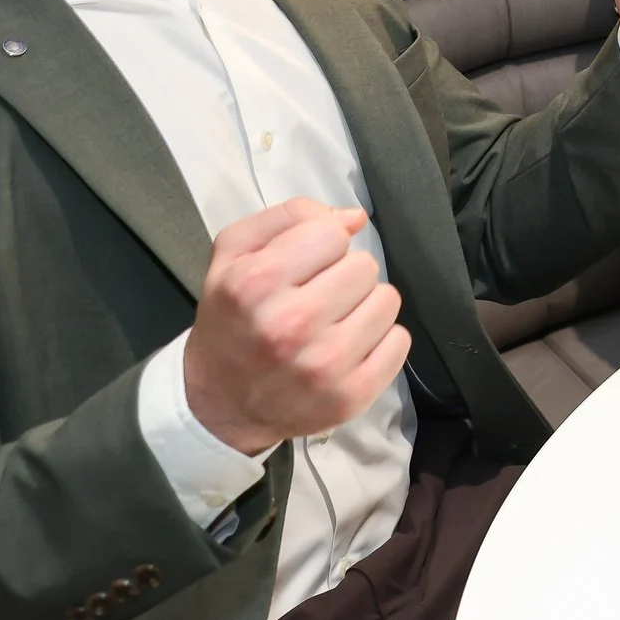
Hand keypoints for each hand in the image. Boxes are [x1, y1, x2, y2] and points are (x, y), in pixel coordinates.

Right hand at [183, 198, 410, 457]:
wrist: (220, 402)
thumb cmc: (232, 320)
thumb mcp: (234, 254)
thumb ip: (289, 217)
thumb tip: (354, 218)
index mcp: (255, 284)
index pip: (332, 234)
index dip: (320, 245)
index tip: (303, 267)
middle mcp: (289, 325)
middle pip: (364, 267)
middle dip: (344, 276)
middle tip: (316, 299)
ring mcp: (323, 366)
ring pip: (387, 301)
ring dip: (364, 307)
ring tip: (331, 324)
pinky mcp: (350, 396)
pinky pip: (399, 341)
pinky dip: (380, 341)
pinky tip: (347, 349)